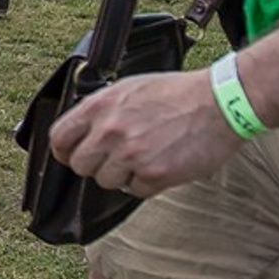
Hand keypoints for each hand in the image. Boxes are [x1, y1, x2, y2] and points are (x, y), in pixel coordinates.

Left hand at [49, 69, 242, 199]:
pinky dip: (146, 183)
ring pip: (105, 181)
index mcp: (100, 106)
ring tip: (144, 156)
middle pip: (80, 165)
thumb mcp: (130, 88)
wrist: (219, 102)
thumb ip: (102, 109)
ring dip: (122, 175)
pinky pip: (134, 191)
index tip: (72, 155)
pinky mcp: (153, 174)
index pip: (59, 138)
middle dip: (95, 164)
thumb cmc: (178, 93)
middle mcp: (110, 131)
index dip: (64, 150)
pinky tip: (161, 163)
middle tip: (116, 158)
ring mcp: (131, 155)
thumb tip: (84, 130)